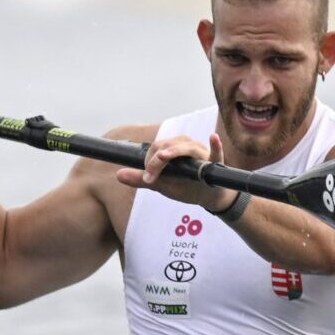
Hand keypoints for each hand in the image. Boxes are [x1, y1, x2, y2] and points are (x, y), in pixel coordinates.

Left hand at [115, 133, 236, 210]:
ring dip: (175, 151)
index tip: (147, 178)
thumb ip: (142, 180)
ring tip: (164, 156)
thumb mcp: (161, 185)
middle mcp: (186, 147)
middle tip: (151, 177)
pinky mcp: (216, 163)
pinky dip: (215, 146)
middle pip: (169, 145)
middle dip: (157, 160)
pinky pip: (217, 153)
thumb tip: (118, 175)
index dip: (150, 161)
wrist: (208, 197)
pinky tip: (213, 138)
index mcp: (172, 150)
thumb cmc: (185, 186)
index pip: (157, 148)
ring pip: (187, 146)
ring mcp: (202, 153)